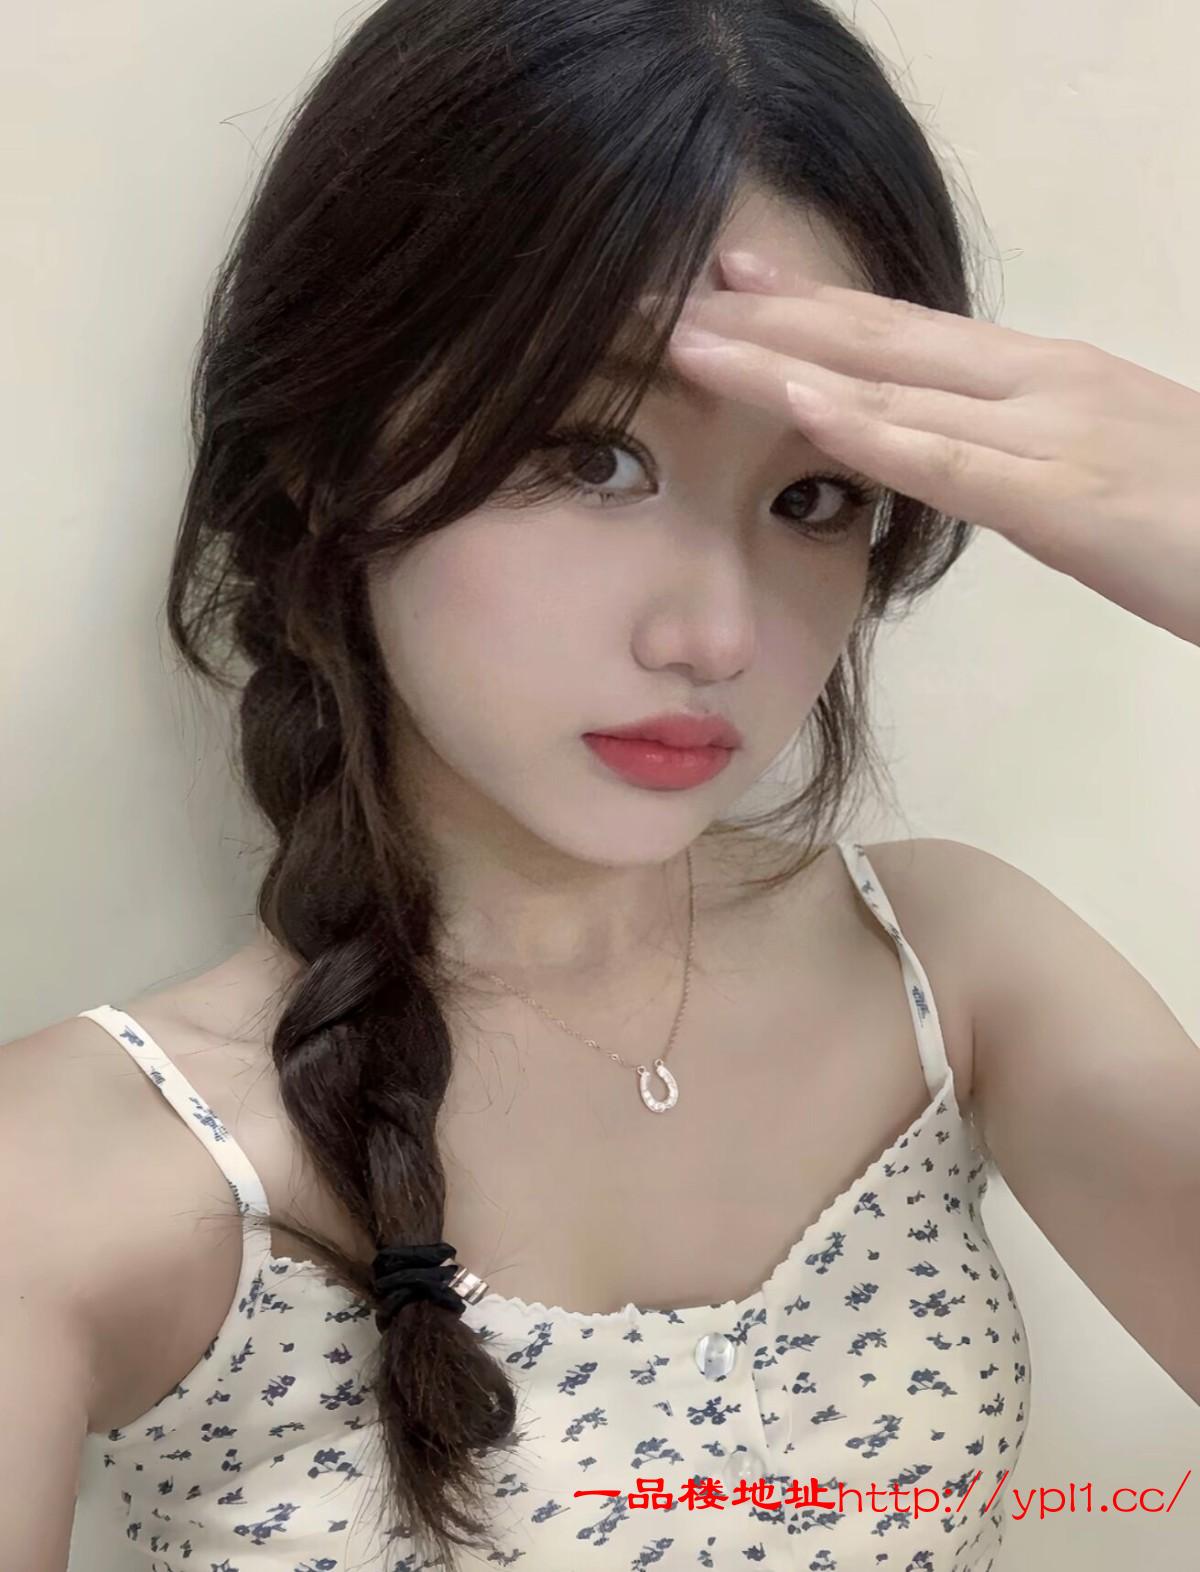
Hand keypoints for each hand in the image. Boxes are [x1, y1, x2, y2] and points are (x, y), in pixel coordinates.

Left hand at [665, 250, 1199, 646]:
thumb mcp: (1100, 468)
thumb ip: (1019, 453)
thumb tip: (952, 452)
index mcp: (1045, 377)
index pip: (906, 332)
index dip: (813, 305)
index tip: (736, 283)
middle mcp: (1038, 383)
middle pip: (879, 339)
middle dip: (771, 316)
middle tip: (677, 294)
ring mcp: (1050, 432)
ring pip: (893, 385)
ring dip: (783, 360)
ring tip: (691, 341)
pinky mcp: (1064, 498)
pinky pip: (946, 457)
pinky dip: (865, 426)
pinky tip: (797, 401)